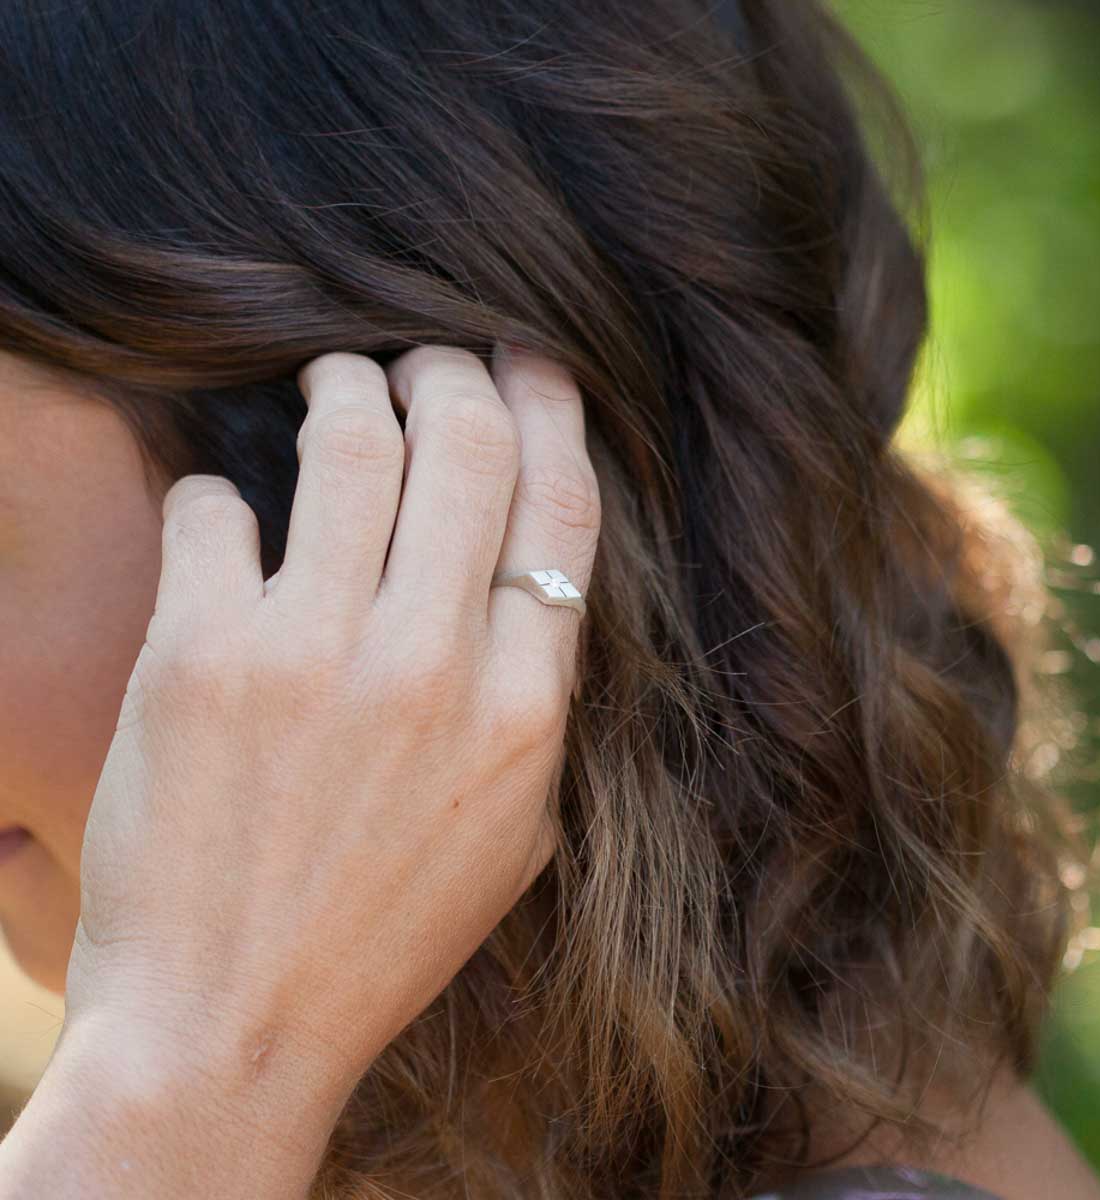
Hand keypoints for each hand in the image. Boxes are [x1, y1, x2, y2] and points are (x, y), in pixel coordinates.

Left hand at [62, 344, 599, 1094]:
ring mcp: (317, 655)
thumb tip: (524, 581)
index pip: (560, 508)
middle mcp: (435, 667)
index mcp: (526, 709)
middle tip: (424, 360)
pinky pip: (219, 510)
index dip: (550, 410)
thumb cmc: (382, 932)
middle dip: (450, 371)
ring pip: (352, 443)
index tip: (530, 363)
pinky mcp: (203, 658)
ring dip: (346, 388)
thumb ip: (540, 703)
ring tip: (333, 382)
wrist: (233, 1023)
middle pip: (468, 445)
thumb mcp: (516, 831)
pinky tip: (227, 518)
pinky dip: (222, 494)